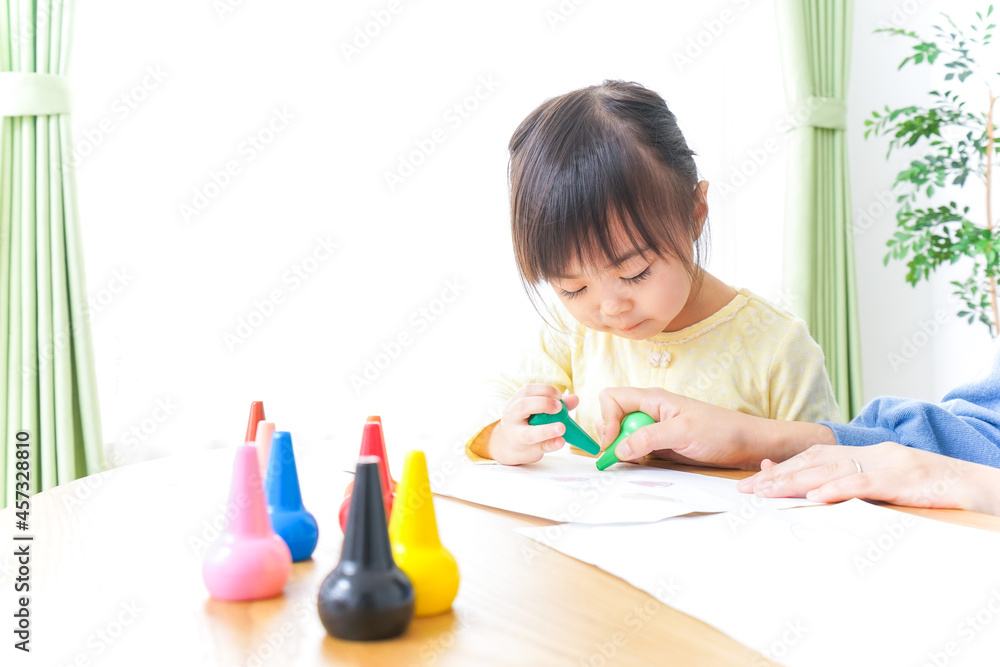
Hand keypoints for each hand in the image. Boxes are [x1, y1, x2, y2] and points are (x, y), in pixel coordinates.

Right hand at [486, 384, 579, 464]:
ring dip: (546, 430)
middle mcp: (513, 417)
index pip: (527, 391)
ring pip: (528, 433)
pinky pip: (539, 447)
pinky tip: (560, 441)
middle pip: (522, 407)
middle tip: (559, 407)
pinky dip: (551, 444)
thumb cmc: (526, 422)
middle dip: (543, 404)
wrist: (508, 446)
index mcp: (515, 402)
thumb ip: (556, 403)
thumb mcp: (535, 410)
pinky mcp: (526, 450)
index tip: (559, 395)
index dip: (544, 390)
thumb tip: (574, 399)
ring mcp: (517, 436)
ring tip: (561, 427)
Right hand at [597, 387, 828, 469]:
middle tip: (620, 455)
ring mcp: (655, 428)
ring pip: (622, 434)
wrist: (747, 444)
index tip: (613, 443)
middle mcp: (650, 411)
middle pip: (612, 416)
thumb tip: (618, 449)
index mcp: (653, 399)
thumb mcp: (682, 432)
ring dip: (621, 448)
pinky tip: (642, 464)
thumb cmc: (720, 431)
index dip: (606, 419)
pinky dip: (633, 457)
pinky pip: (636, 448)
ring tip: (634, 461)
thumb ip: (648, 438)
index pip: (611, 398)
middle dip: (610, 435)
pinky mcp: (661, 444)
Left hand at [737, 442, 999, 514]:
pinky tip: (815, 495)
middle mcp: (873, 452)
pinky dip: (837, 488)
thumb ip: (856, 483)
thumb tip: (819, 493)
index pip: (816, 456)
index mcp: (868, 452)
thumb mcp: (891, 484)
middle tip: (748, 489)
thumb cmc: (934, 490)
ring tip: (767, 492)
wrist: (977, 487)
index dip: (785, 465)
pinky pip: (864, 483)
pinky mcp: (902, 479)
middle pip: (815, 461)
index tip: (756, 476)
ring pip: (832, 470)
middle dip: (779, 475)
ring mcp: (888, 463)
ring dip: (796, 481)